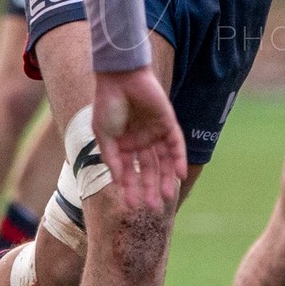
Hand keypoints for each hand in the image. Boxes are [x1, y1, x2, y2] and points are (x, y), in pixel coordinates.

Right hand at [89, 67, 183, 210]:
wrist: (120, 77)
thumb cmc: (107, 104)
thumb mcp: (104, 135)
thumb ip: (111, 159)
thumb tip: (118, 182)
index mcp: (123, 144)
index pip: (129, 171)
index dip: (130, 188)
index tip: (131, 205)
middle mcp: (140, 141)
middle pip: (149, 169)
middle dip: (150, 188)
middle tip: (152, 208)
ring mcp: (155, 132)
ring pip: (163, 161)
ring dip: (165, 179)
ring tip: (165, 197)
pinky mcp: (168, 123)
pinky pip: (176, 145)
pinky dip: (179, 159)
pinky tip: (180, 175)